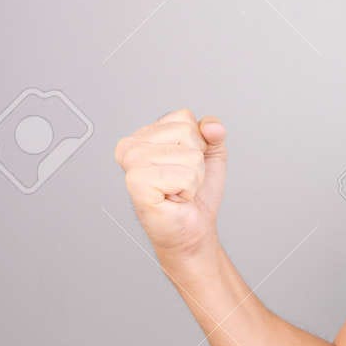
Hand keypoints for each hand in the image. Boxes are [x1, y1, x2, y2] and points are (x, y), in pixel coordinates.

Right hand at [116, 108, 228, 262]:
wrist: (192, 228)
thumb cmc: (195, 194)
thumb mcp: (211, 153)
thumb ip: (213, 131)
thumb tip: (211, 126)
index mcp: (145, 135)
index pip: (184, 117)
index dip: (198, 142)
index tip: (184, 163)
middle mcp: (132, 147)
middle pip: (187, 132)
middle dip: (196, 160)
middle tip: (181, 179)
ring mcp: (132, 164)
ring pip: (189, 154)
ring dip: (193, 176)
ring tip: (177, 189)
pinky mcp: (137, 183)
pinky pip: (184, 175)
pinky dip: (188, 189)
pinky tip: (173, 197)